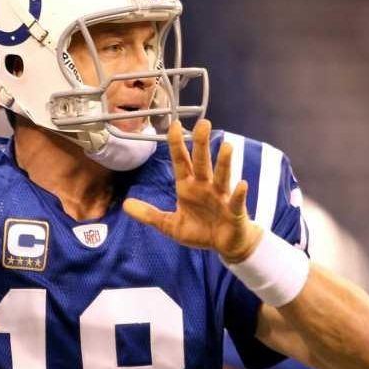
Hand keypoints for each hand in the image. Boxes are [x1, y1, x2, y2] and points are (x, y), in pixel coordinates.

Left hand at [124, 119, 261, 261]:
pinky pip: (236, 201)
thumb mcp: (170, 225)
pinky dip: (239, 194)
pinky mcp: (235, 211)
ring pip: (222, 177)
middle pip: (202, 163)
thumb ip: (149, 215)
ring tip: (227, 146)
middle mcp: (205, 187)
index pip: (181, 162)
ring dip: (224, 163)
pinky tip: (242, 184)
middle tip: (203, 123)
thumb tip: (125, 205)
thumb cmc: (200, 230)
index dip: (177, 145)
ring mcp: (221, 197)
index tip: (174, 125)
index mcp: (188, 187)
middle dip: (202, 144)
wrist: (225, 244)